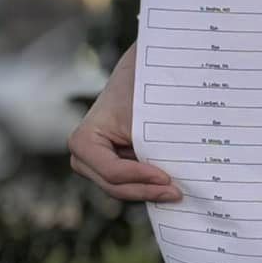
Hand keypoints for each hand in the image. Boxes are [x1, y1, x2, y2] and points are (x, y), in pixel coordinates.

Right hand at [68, 79, 181, 204]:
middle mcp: (84, 156)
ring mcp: (96, 163)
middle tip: (178, 193)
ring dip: (148, 190)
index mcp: (84, 140)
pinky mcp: (113, 163)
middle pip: (115, 186)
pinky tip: (170, 185)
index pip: (113, 172)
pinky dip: (148, 184)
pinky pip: (130, 182)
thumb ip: (153, 149)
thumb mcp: (145, 119)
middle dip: (146, 191)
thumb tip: (176, 177)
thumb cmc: (140, 87)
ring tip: (177, 191)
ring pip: (122, 188)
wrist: (142, 69)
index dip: (141, 178)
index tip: (167, 179)